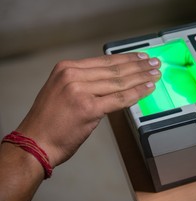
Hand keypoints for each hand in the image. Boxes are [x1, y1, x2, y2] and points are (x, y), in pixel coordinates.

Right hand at [15, 52, 160, 167]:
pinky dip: (137, 93)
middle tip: (154, 63)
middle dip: (138, 66)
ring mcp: (80, 91)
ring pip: (120, 82)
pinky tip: (148, 88)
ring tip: (155, 74)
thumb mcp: (63, 90)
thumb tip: (115, 81)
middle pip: (115, 69)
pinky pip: (120, 98)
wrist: (35, 143)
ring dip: (141, 78)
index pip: (105, 61)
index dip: (127, 58)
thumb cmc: (50, 120)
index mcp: (66, 68)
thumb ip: (86, 82)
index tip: (142, 57)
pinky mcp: (89, 108)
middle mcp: (73, 75)